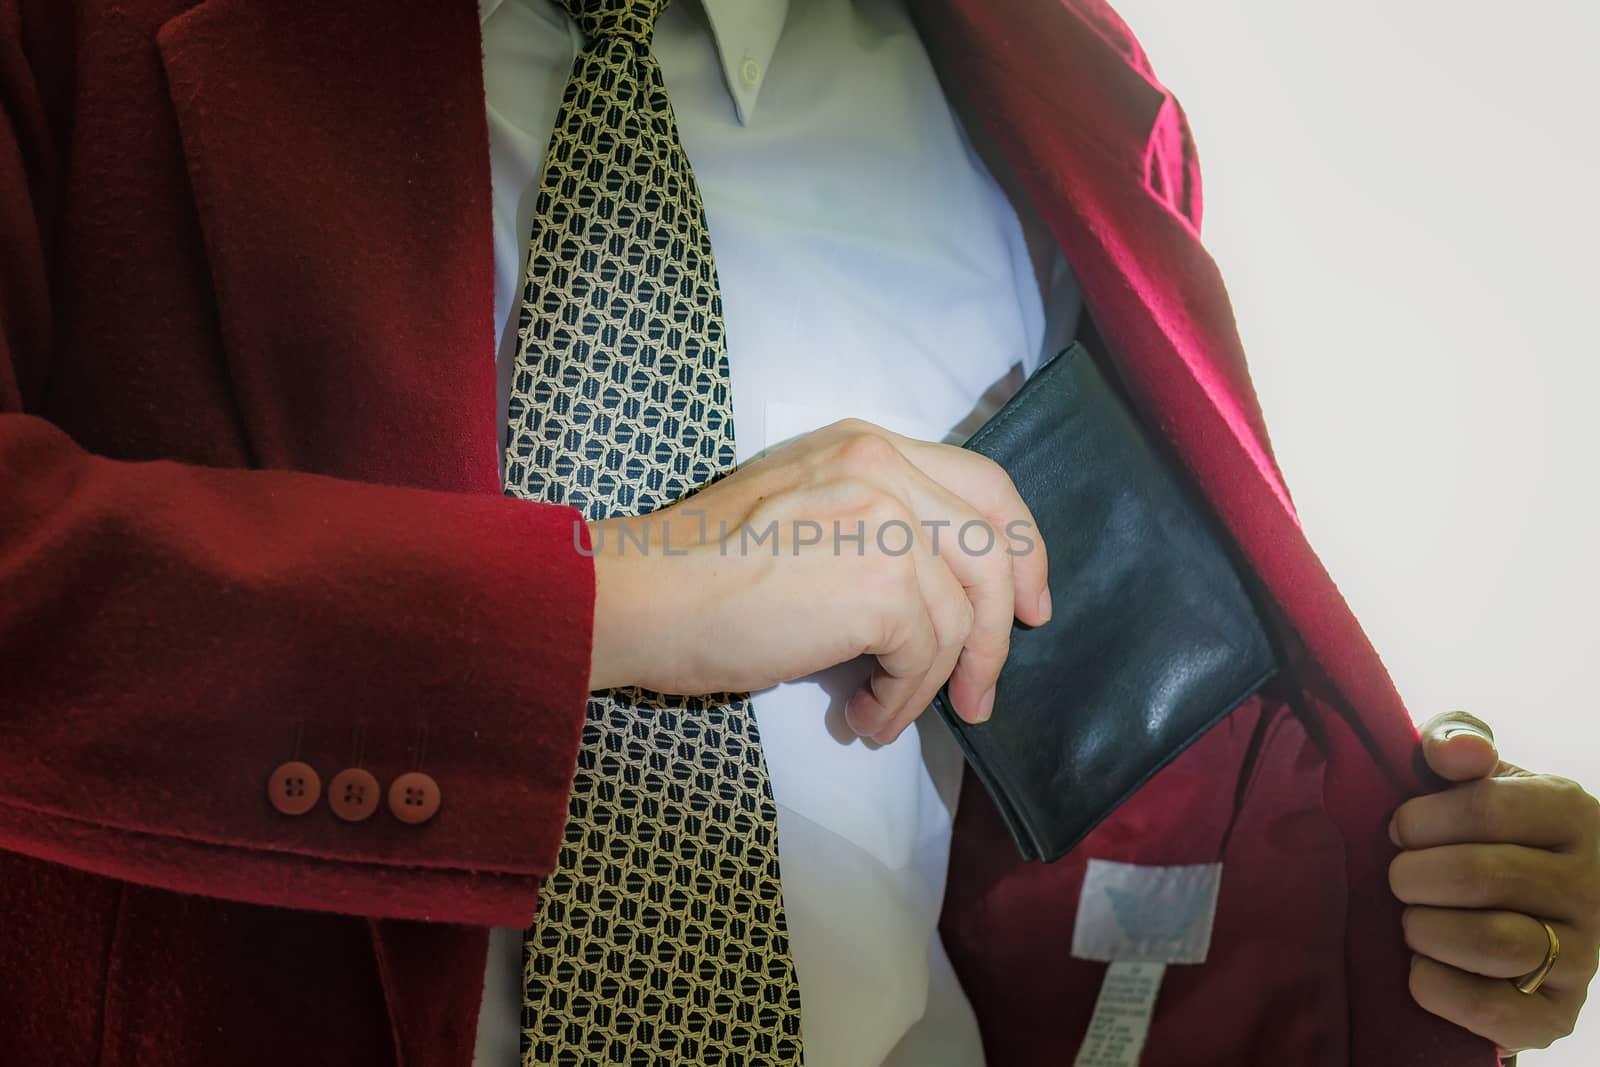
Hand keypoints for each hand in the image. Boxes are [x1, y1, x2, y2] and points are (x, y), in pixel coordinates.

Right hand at [584, 419, 1050, 741]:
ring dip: (932, 684)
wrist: (640, 593)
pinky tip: (862, 720)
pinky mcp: (882, 585)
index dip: (1020, 547)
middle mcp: (883, 467)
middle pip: (992, 549)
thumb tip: (933, 595)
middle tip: (985, 691)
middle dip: (1001, 629)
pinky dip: (899, 702)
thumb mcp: (795, 510)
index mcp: (863, 445)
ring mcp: (886, 521)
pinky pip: (926, 658)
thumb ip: (865, 523)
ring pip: (961, 617)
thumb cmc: (697, 569)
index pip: (982, 484)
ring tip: (884, 717)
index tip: (1028, 603)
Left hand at [1389, 710, 1599, 1053]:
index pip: (1485, 807)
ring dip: (1426, 929)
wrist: (1533, 905)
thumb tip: (1452, 753)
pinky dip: (1439, 988)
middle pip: (1481, 875)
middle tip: (1399, 877)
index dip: (1421, 818)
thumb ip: (1457, 741)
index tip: (1400, 829)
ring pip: (1495, 942)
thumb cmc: (1490, 827)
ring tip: (1412, 919)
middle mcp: (1592, 886)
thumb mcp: (1479, 772)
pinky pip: (1498, 1011)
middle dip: (1414, 875)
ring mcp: (1584, 956)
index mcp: (1572, 813)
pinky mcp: (1559, 1014)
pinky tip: (1421, 967)